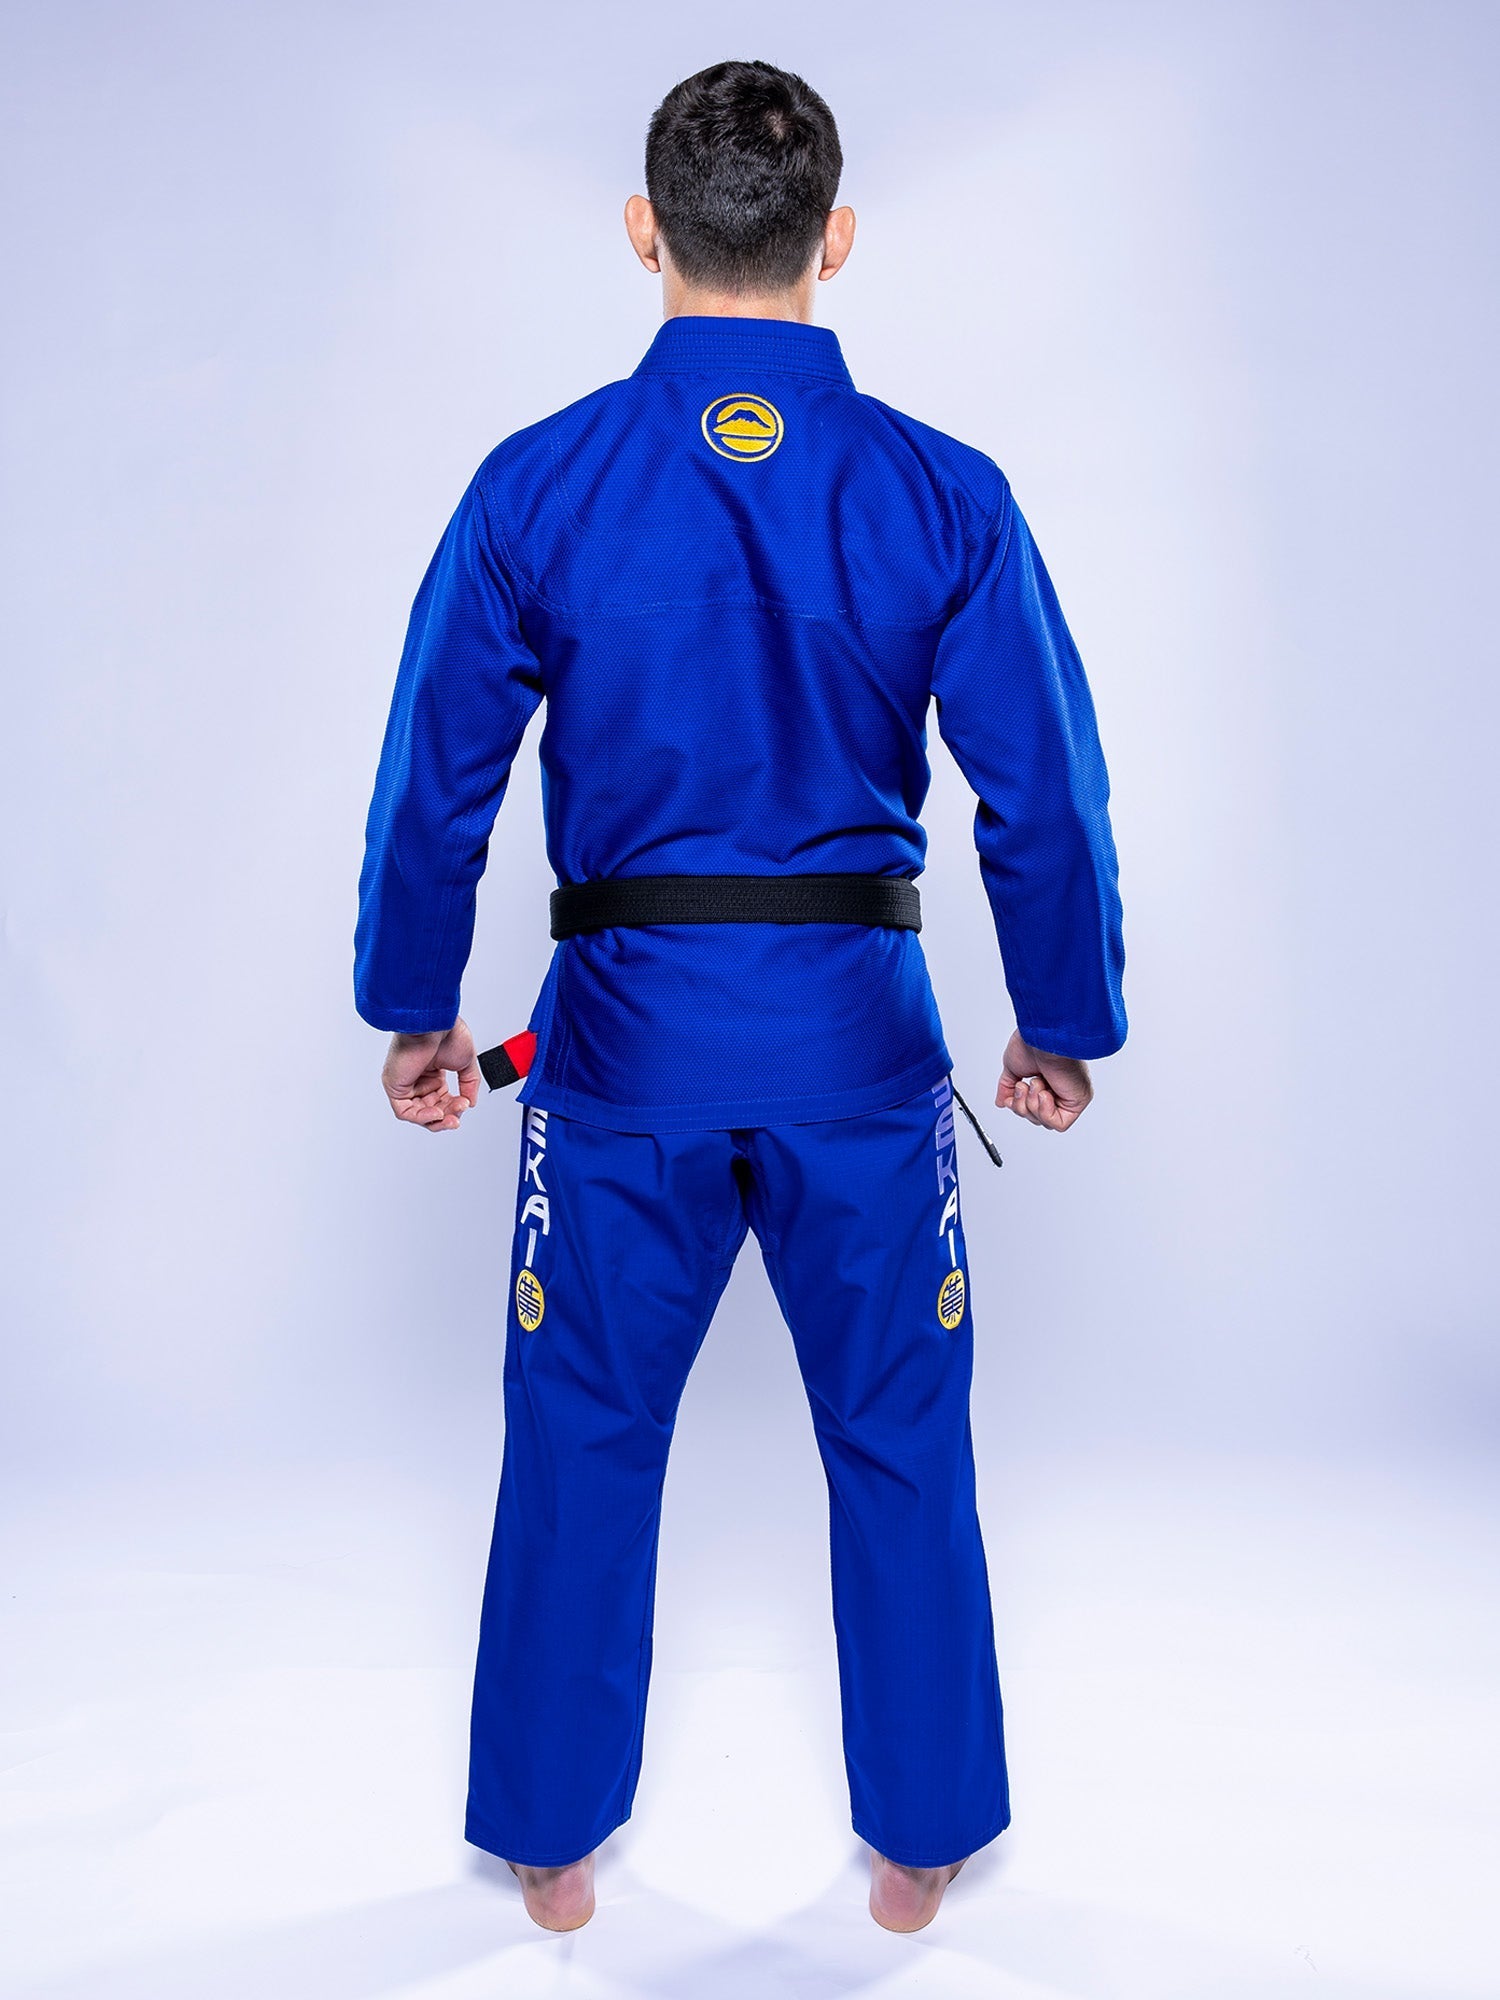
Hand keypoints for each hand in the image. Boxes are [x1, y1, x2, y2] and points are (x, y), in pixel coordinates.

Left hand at [381, 1016, 481, 1132]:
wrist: (434, 1021)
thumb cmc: (446, 1031)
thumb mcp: (466, 1062)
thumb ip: (469, 1084)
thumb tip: (470, 1103)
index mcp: (432, 1072)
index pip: (442, 1101)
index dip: (454, 1107)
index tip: (466, 1104)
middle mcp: (416, 1078)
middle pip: (431, 1110)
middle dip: (448, 1115)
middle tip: (459, 1114)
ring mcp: (405, 1083)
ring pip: (418, 1114)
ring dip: (436, 1120)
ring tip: (451, 1117)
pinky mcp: (395, 1086)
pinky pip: (405, 1112)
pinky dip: (421, 1117)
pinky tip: (437, 1113)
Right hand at [997, 1029, 1092, 1131]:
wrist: (1042, 1036)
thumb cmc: (1031, 1042)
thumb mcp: (1013, 1068)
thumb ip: (1008, 1087)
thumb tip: (1002, 1102)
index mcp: (1047, 1079)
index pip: (1032, 1107)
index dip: (1019, 1105)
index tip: (1016, 1088)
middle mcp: (1060, 1088)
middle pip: (1036, 1118)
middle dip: (1023, 1106)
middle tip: (1023, 1085)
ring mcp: (1069, 1095)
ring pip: (1046, 1122)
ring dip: (1032, 1105)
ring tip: (1035, 1083)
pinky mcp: (1077, 1101)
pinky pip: (1059, 1124)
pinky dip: (1045, 1112)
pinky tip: (1044, 1092)